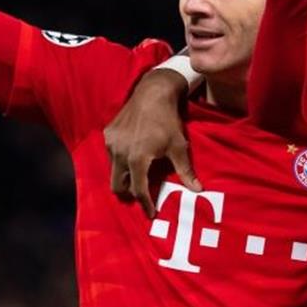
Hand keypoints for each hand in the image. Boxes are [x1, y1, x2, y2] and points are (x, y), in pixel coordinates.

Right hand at [104, 69, 201, 217]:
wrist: (153, 93)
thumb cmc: (168, 121)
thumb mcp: (179, 146)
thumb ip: (185, 170)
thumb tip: (198, 190)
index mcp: (137, 159)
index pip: (138, 190)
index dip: (145, 204)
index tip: (151, 213)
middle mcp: (120, 153)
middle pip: (117, 185)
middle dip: (128, 194)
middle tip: (140, 197)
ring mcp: (111, 143)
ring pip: (113, 169)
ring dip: (123, 176)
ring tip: (136, 177)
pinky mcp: (108, 133)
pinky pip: (111, 154)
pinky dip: (119, 160)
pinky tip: (131, 156)